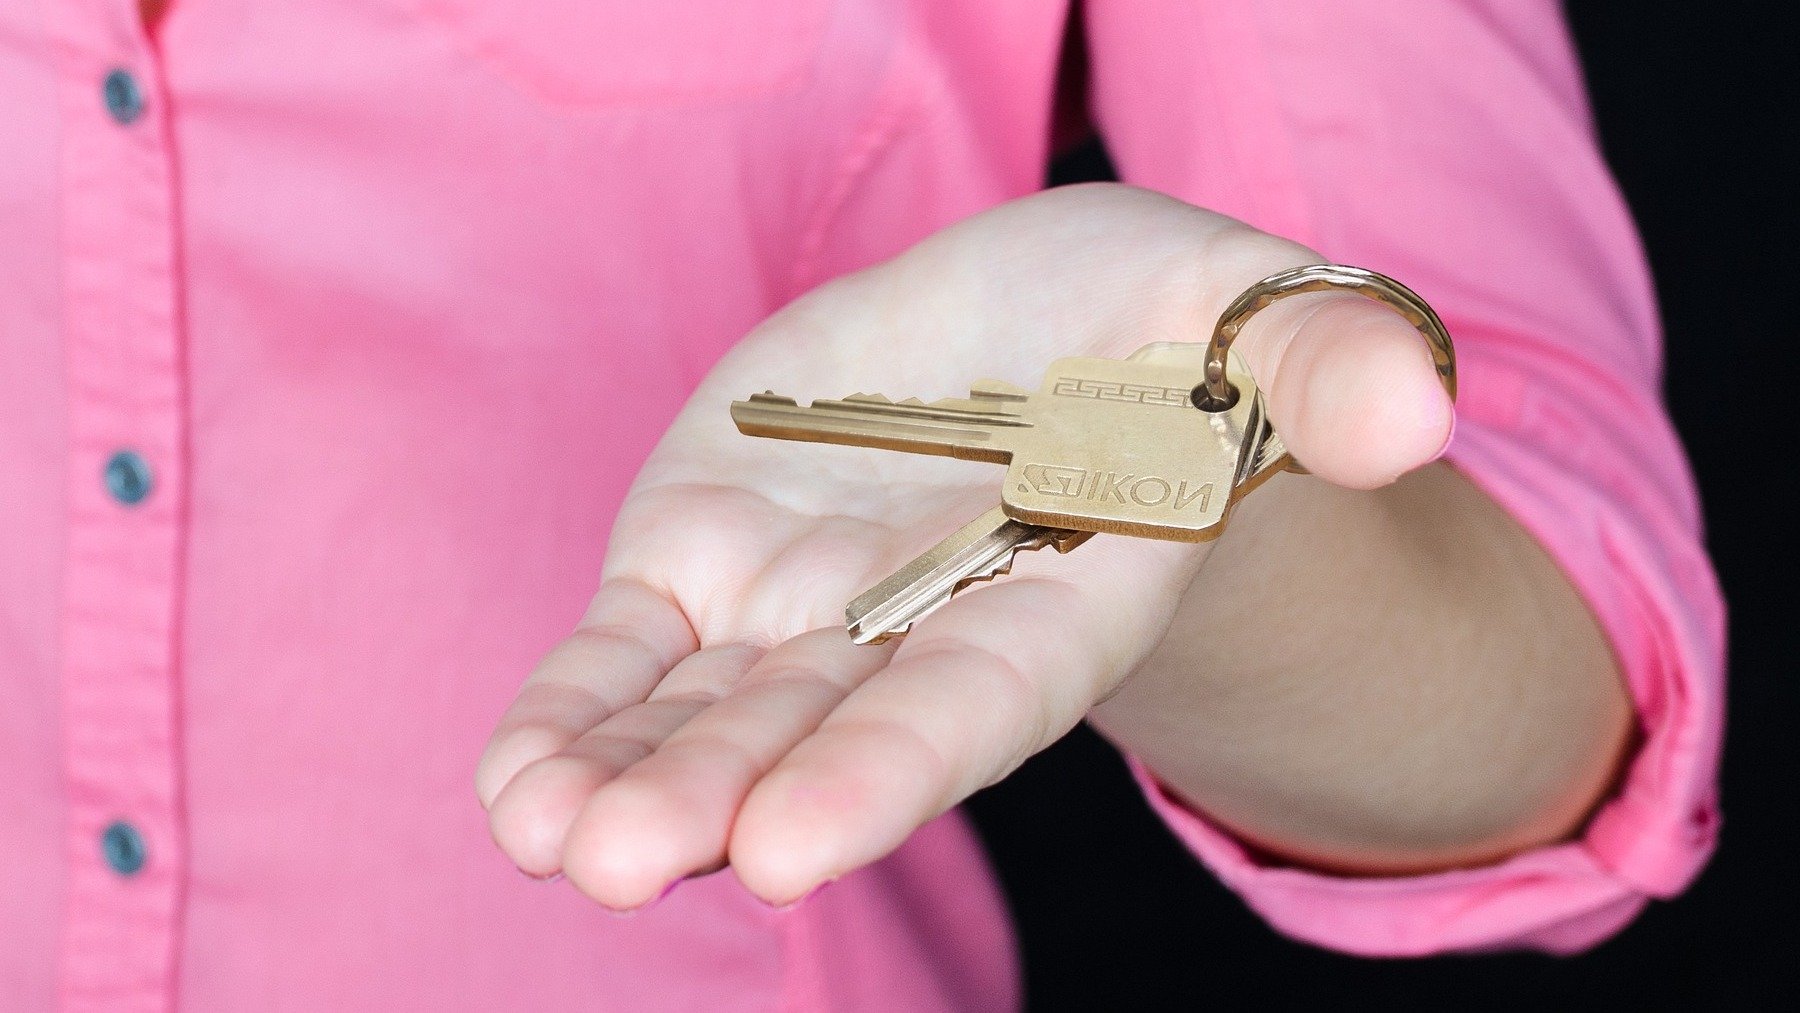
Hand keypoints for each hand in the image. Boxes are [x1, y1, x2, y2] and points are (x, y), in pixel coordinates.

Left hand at [475, 184, 1452, 909]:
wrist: (1045, 337)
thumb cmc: (1167, 333)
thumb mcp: (1255, 315)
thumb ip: (1320, 367)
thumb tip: (1417, 410)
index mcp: (1054, 596)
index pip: (972, 696)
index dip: (888, 766)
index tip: (789, 848)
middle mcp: (919, 632)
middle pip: (821, 727)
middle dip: (726, 796)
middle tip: (626, 865)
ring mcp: (801, 610)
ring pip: (707, 713)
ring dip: (626, 780)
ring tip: (550, 842)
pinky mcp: (707, 562)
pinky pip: (630, 657)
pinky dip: (576, 717)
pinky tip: (522, 787)